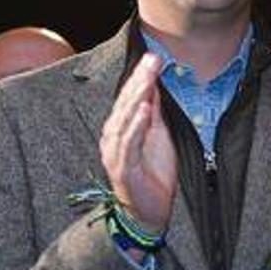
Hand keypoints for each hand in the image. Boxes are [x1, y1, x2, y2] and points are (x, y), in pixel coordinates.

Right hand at [100, 53, 176, 233]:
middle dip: (139, 80)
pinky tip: (144, 110)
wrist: (149, 212)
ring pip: (124, 120)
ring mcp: (115, 153)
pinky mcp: (122, 169)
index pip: (130, 97)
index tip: (154, 57)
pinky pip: (128, 144)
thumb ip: (154, 112)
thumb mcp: (157, 136)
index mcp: (120, 128)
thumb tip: (155, 85)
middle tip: (153, 60)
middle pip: (125, 104)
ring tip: (148, 78)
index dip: (141, 76)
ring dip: (136, 97)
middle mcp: (113, 137)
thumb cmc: (153, 174)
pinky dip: (136, 126)